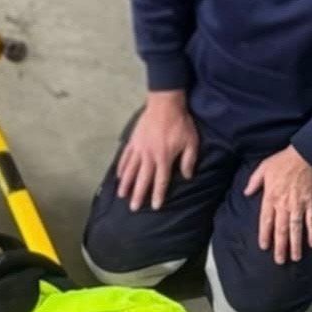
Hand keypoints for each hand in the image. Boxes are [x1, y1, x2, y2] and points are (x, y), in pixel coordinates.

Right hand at [116, 92, 198, 211]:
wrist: (165, 104)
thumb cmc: (180, 123)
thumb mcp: (191, 141)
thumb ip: (189, 160)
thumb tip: (187, 176)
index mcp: (164, 158)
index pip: (161, 180)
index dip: (158, 194)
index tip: (155, 206)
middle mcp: (149, 156)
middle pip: (142, 179)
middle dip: (138, 195)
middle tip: (133, 208)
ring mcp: (139, 149)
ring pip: (130, 170)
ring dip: (126, 184)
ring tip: (122, 196)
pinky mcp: (133, 141)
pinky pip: (125, 157)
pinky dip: (121, 167)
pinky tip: (119, 176)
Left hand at [244, 146, 311, 264]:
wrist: (308, 153)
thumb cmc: (284, 160)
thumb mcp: (263, 167)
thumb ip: (254, 182)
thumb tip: (246, 193)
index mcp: (271, 197)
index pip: (265, 221)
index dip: (265, 235)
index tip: (264, 247)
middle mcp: (284, 204)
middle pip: (281, 229)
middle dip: (280, 246)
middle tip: (279, 261)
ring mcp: (299, 205)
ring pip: (296, 229)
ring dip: (295, 244)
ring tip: (295, 258)